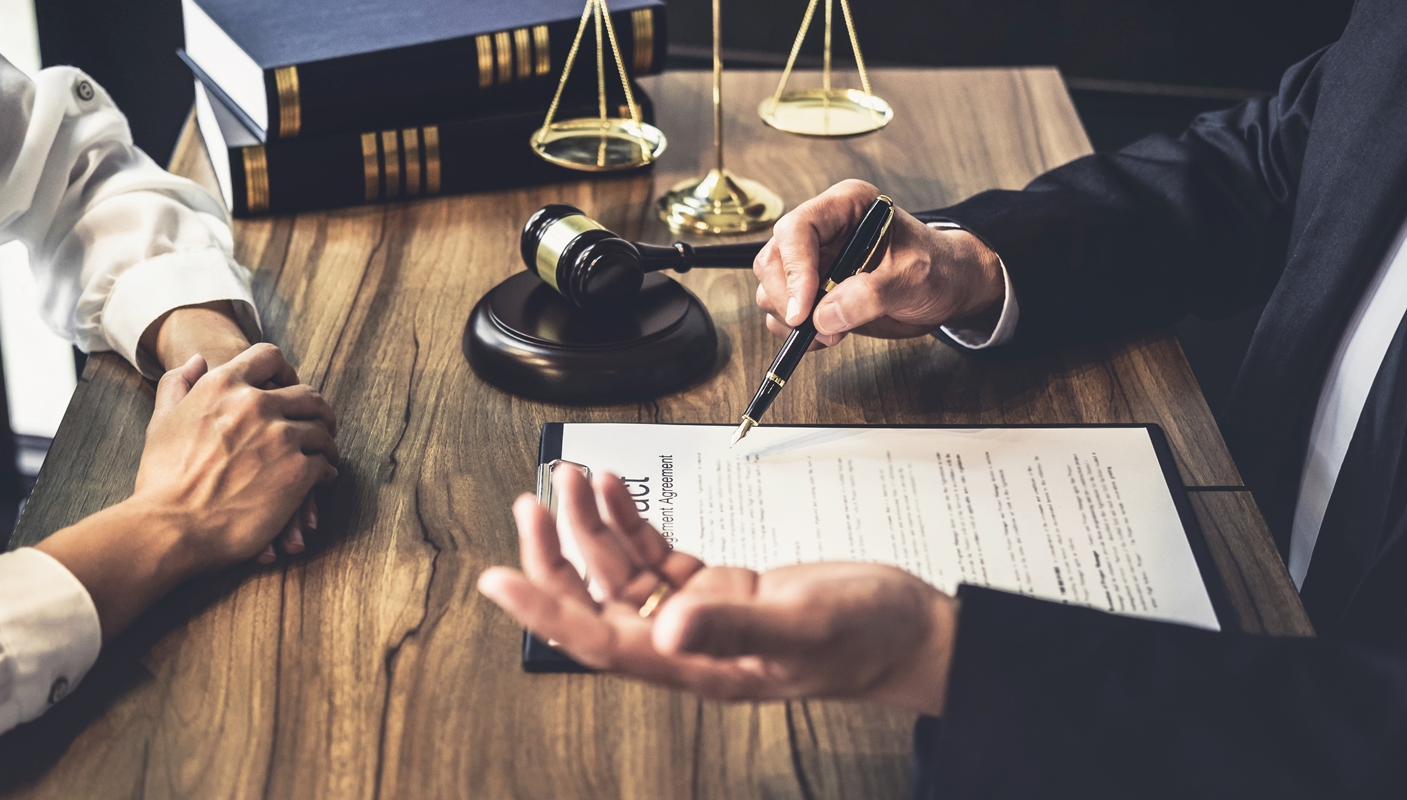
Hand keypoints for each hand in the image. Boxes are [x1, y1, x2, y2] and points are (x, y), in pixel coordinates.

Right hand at [144, 301, 315, 560]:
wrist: (169, 526)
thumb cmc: (161, 478)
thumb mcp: (161, 420)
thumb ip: (177, 384)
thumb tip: (197, 360)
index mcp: (223, 385)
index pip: (268, 356)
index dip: (283, 370)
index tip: (288, 385)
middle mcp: (256, 404)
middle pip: (306, 394)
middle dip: (315, 409)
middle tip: (319, 422)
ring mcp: (280, 437)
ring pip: (321, 429)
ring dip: (325, 440)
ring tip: (324, 451)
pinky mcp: (298, 471)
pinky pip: (325, 462)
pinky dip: (326, 469)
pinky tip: (322, 477)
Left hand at [477, 466, 957, 715]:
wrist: (908, 632)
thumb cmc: (865, 638)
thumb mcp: (803, 627)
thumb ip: (735, 627)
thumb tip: (667, 627)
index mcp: (696, 663)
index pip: (599, 639)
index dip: (544, 609)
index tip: (498, 579)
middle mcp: (688, 642)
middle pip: (596, 602)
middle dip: (558, 553)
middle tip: (532, 503)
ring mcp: (701, 615)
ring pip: (622, 572)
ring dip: (593, 525)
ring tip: (574, 479)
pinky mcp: (720, 590)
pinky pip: (658, 556)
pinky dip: (633, 521)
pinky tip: (618, 492)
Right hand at [754, 179, 1004, 348]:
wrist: (948, 289)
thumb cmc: (938, 269)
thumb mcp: (913, 278)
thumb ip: (870, 295)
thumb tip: (822, 317)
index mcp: (845, 207)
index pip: (797, 230)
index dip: (794, 270)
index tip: (803, 310)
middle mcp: (822, 230)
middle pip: (773, 260)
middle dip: (788, 299)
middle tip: (817, 327)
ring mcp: (813, 262)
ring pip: (770, 289)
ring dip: (791, 319)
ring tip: (832, 333)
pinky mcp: (811, 292)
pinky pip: (781, 313)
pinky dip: (795, 332)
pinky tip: (826, 336)